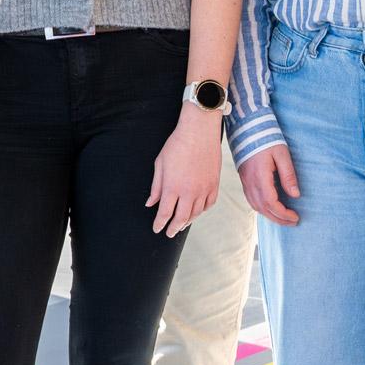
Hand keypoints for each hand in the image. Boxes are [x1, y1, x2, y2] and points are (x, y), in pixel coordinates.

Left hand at [146, 105, 220, 236]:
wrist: (199, 132)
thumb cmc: (176, 145)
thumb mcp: (160, 164)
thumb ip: (156, 187)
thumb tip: (150, 203)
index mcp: (172, 187)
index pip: (165, 213)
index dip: (160, 223)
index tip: (157, 229)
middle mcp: (189, 192)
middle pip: (181, 218)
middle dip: (173, 228)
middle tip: (169, 233)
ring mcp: (204, 189)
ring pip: (196, 214)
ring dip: (187, 221)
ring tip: (181, 225)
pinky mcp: (214, 185)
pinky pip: (209, 204)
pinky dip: (202, 211)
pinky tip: (196, 212)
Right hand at [239, 143, 300, 224]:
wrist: (247, 129)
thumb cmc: (266, 139)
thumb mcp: (282, 154)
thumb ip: (288, 175)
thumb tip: (295, 195)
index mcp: (260, 177)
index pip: (271, 203)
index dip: (283, 213)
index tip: (296, 216)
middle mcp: (250, 182)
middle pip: (263, 209)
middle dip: (279, 219)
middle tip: (294, 222)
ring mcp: (245, 182)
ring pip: (256, 207)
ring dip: (270, 216)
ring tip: (284, 218)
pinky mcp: (244, 180)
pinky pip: (251, 200)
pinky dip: (262, 209)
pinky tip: (270, 209)